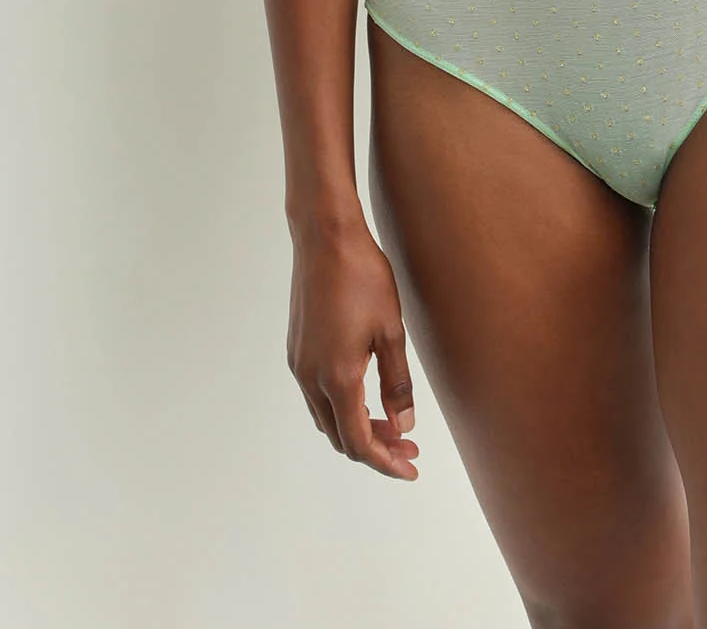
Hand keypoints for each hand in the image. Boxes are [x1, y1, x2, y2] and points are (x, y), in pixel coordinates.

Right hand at [286, 217, 420, 477]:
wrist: (325, 237)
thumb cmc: (363, 277)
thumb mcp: (390, 330)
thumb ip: (397, 382)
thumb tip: (404, 424)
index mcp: (338, 377)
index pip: (360, 441)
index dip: (386, 461)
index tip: (410, 468)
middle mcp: (311, 377)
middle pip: (341, 436)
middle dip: (375, 447)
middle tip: (408, 444)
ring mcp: (299, 364)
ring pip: (326, 417)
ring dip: (357, 427)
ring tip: (392, 421)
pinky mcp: (296, 349)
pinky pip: (316, 395)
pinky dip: (341, 407)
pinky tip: (366, 393)